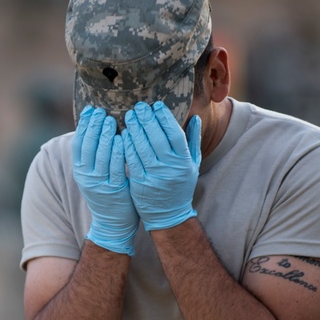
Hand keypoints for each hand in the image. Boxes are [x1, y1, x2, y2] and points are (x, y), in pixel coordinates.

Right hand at [72, 106, 138, 254]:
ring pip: (100, 156)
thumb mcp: (95, 173)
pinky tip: (122, 140)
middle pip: (87, 147)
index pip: (78, 143)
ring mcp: (99, 184)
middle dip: (94, 127)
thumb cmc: (108, 192)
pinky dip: (117, 153)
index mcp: (80, 170)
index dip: (84, 126)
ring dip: (105, 137)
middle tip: (101, 112)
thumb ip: (96, 153)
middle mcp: (86, 177)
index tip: (90, 110)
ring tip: (111, 121)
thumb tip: (97, 127)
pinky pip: (115, 168)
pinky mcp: (114, 191)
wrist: (113, 222)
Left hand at [123, 101, 200, 231]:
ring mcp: (155, 176)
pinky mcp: (140, 183)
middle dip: (147, 120)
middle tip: (139, 106)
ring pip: (142, 148)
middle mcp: (170, 168)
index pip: (175, 134)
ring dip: (135, 130)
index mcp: (184, 161)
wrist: (169, 214)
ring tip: (130, 116)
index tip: (156, 105)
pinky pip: (132, 160)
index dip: (165, 118)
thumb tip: (195, 117)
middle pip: (157, 138)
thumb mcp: (192, 164)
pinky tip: (124, 134)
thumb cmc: (180, 186)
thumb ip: (193, 141)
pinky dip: (127, 146)